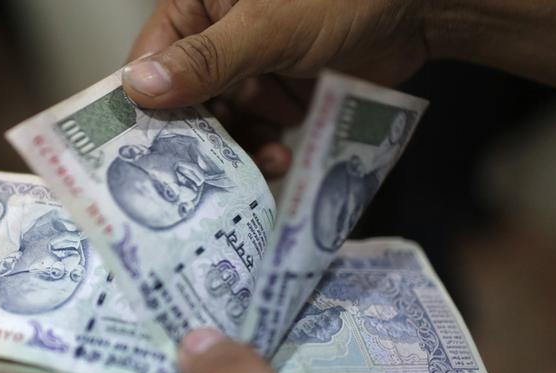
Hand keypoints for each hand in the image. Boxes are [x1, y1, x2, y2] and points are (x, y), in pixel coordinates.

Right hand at [124, 0, 555, 176]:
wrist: (418, 9)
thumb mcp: (269, 26)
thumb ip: (207, 59)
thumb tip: (138, 87)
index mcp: (200, 4)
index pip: (153, 58)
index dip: (147, 104)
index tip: (145, 151)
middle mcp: (216, 36)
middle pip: (186, 99)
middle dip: (203, 136)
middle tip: (210, 172)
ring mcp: (248, 67)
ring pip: (221, 121)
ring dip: (238, 146)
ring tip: (264, 159)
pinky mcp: (276, 91)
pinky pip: (254, 127)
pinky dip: (264, 145)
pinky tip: (280, 155)